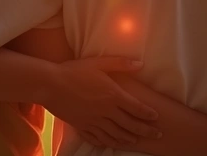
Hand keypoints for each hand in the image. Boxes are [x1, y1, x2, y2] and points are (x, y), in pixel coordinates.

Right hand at [41, 56, 159, 147]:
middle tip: (157, 134)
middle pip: (130, 124)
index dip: (148, 114)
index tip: (156, 118)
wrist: (49, 84)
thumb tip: (140, 64)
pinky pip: (97, 138)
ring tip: (136, 140)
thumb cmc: (74, 70)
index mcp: (112, 95)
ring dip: (128, 138)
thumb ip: (120, 63)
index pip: (136, 108)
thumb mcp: (98, 63)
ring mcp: (93, 121)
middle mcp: (105, 111)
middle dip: (145, 130)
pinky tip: (110, 143)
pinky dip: (106, 142)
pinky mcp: (81, 126)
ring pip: (115, 134)